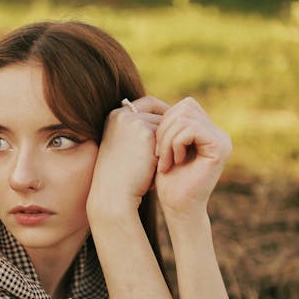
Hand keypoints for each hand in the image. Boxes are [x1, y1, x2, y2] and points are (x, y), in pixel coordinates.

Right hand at [87, 95, 167, 218]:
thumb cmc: (121, 177)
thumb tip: (164, 123)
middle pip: (157, 112)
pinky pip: (169, 136)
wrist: (114, 194)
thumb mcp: (125, 149)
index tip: (175, 126)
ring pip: (165, 125)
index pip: (146, 104)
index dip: (162, 113)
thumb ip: (139, 133)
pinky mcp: (145, 132)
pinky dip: (171, 149)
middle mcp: (122, 114)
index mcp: (114, 116)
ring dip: (170, 141)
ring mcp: (133, 121)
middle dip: (170, 126)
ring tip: (171, 158)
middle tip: (183, 138)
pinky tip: (169, 163)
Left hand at [154, 97, 231, 218]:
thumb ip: (169, 124)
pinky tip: (175, 161)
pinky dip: (175, 144)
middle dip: (164, 129)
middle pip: (185, 107)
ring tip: (164, 160)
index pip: (185, 106)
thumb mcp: (164, 145)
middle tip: (158, 154)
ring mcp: (222, 139)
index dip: (165, 121)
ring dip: (167, 139)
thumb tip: (154, 101)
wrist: (177, 206)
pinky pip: (191, 129)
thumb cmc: (167, 180)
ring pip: (185, 118)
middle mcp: (218, 132)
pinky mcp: (220, 148)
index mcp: (207, 129)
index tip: (157, 146)